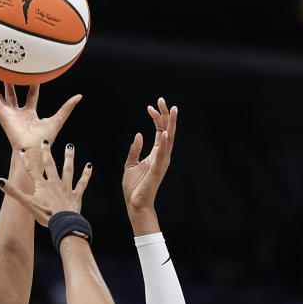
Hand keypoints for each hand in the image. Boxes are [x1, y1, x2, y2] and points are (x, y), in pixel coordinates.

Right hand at [0, 72, 81, 154]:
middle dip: (11, 80)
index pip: (32, 95)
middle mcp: (18, 113)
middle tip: (8, 67)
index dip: (33, 83)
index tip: (32, 71)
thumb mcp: (57, 119)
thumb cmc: (44, 139)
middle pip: (13, 92)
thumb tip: (79, 96)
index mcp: (30, 114)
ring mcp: (9, 112)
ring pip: (0, 93)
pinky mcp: (2, 113)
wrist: (33, 149)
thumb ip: (67, 108)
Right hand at [0, 141, 91, 225]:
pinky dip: (86, 174)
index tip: (23, 150)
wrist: (63, 223)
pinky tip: (89, 166)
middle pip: (51, 165)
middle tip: (45, 142)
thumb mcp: (27, 203)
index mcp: (42, 186)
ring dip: (69, 158)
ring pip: (68, 170)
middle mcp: (55, 183)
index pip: (32, 170)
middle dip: (47, 153)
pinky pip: (82, 183)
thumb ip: (14, 192)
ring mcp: (66, 188)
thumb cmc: (45, 215)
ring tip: (70, 146)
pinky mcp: (76, 195)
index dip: (26, 160)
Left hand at [122, 97, 177, 231]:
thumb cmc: (134, 186)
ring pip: (169, 139)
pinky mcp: (158, 169)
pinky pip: (163, 154)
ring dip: (170, 124)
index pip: (159, 131)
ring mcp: (162, 162)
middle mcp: (162, 155)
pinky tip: (165, 132)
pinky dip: (165, 143)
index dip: (157, 117)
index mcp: (156, 153)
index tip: (150, 106)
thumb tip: (138, 134)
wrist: (135, 203)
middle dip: (166, 115)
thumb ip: (135, 149)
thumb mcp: (131, 164)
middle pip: (167, 131)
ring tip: (171, 109)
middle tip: (162, 100)